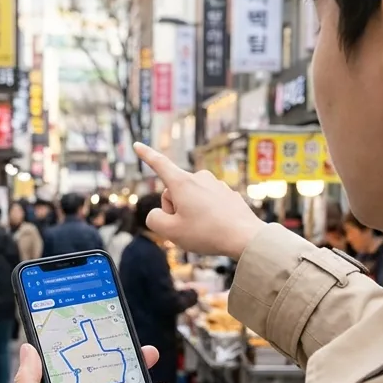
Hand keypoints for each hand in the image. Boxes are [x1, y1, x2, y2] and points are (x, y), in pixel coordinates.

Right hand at [135, 142, 264, 258]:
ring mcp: (215, 184)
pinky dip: (206, 215)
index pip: (159, 164)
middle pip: (174, 192)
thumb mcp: (170, 232)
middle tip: (185, 227)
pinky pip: (207, 203)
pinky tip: (215, 227)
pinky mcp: (227, 193)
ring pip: (191, 198)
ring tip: (203, 230)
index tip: (137, 145)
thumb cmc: (207, 233)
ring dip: (190, 213)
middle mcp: (199, 178)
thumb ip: (154, 219)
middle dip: (174, 209)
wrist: (245, 237)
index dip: (146, 155)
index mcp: (182, 183)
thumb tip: (160, 213)